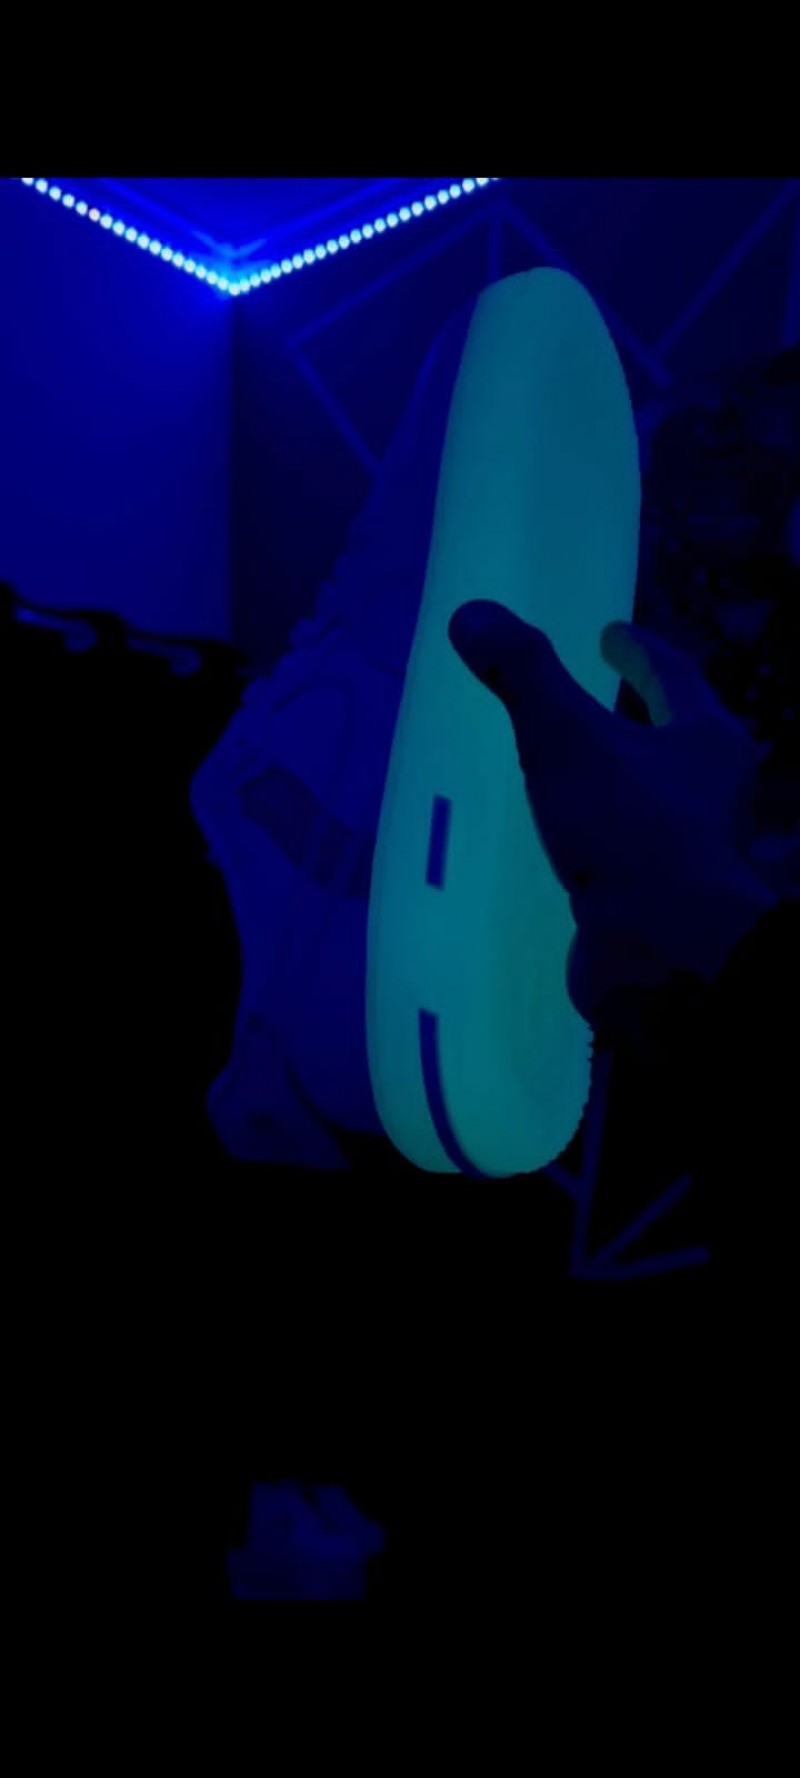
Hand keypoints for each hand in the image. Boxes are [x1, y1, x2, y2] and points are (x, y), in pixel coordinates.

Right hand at [448, 602, 777, 1026]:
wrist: (667, 953)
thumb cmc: (633, 831)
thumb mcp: (568, 739)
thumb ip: (524, 675)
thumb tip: (471, 612)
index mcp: (707, 739)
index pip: (673, 675)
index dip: (636, 649)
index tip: (610, 633)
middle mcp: (714, 790)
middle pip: (677, 734)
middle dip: (640, 711)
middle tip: (601, 693)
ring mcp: (693, 849)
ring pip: (656, 795)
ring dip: (620, 774)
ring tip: (575, 765)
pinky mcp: (665, 898)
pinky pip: (631, 849)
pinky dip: (603, 832)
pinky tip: (570, 841)